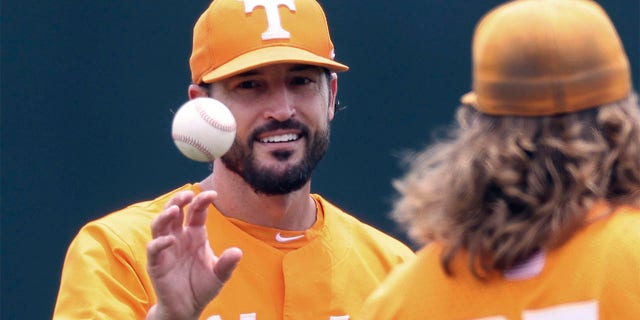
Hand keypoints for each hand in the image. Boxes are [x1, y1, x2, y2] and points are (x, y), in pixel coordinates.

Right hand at [146, 190, 242, 319]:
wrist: (187, 308)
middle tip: (187, 194)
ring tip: (174, 210)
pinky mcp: (156, 264)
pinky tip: (170, 240)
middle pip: (174, 211)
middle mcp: (179, 237)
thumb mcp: (219, 276)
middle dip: (179, 200)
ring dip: (165, 216)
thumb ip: (227, 264)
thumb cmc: (202, 287)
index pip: (196, 212)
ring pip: (160, 225)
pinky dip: (160, 243)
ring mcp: (166, 249)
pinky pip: (154, 249)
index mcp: (195, 234)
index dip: (202, 201)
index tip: (213, 193)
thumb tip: (237, 252)